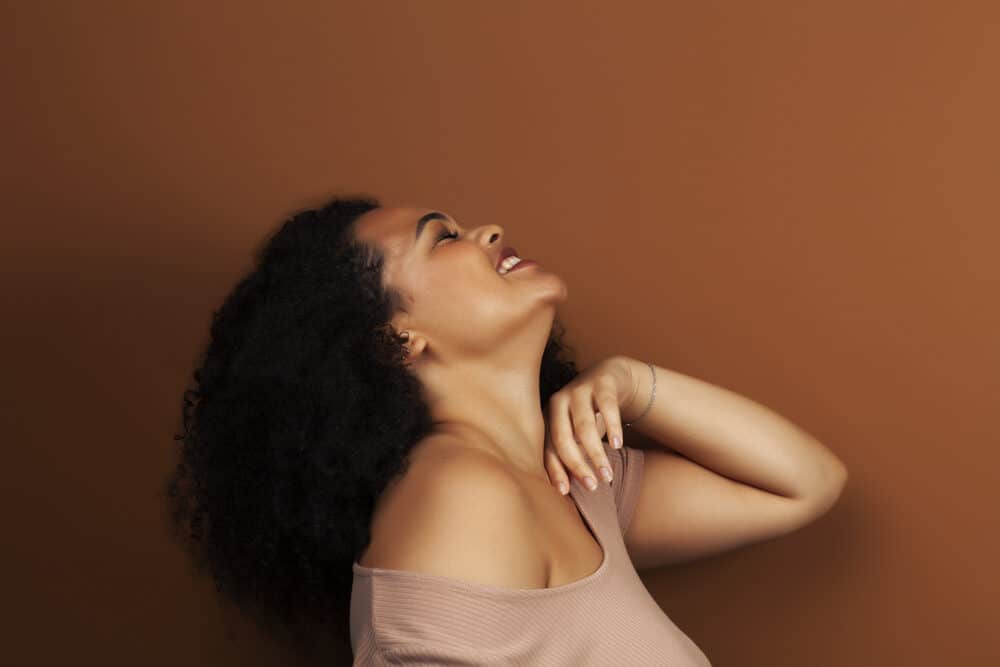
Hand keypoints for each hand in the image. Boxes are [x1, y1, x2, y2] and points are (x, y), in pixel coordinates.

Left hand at [543, 355, 636, 494]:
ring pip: (584, 425)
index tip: (565, 492)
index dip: (554, 470)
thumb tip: (566, 492)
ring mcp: (579, 390)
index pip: (546, 447)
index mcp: (547, 417)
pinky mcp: (602, 382)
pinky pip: (607, 406)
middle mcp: (558, 402)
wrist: (610, 377)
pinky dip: (612, 427)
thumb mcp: (576, 434)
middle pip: (562, 438)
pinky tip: (618, 445)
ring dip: (596, 453)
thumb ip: (570, 456)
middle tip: (592, 486)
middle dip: (577, 465)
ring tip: (607, 474)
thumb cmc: (589, 414)